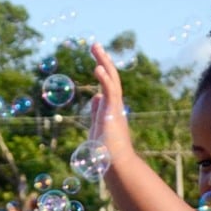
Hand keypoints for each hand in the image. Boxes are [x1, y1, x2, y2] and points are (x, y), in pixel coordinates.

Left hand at [89, 43, 132, 159]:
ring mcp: (115, 108)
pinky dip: (104, 79)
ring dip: (104, 62)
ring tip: (96, 47)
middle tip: (95, 45)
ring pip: (112, 80)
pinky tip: (97, 67)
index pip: (107, 85)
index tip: (97, 60)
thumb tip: (94, 97)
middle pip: (111, 77)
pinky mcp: (113, 113)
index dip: (103, 71)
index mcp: (111, 108)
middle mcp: (115, 105)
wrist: (115, 165)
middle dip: (103, 60)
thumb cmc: (106, 151)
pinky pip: (110, 91)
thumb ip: (96, 111)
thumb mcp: (98, 126)